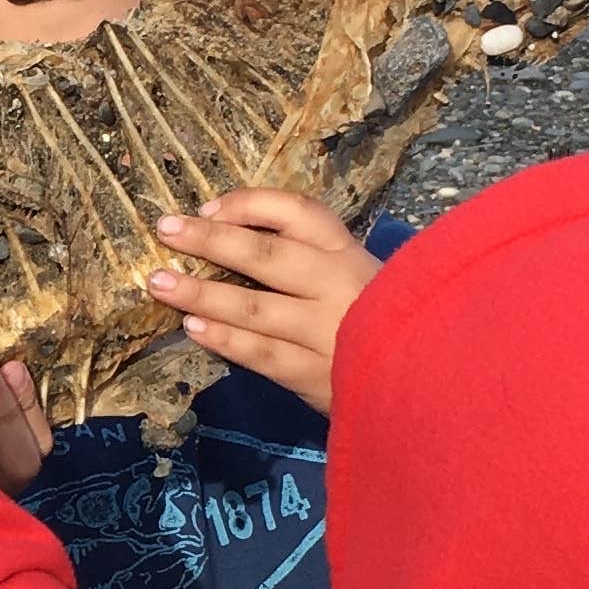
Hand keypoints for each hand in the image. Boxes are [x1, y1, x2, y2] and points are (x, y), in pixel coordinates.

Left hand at [147, 189, 382, 413]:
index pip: (300, 212)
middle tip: (165, 228)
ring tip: (159, 283)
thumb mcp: (357, 278)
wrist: (428, 383)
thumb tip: (231, 231)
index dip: (249, 205)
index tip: (207, 206)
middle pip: (267, 255)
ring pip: (255, 307)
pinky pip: (262, 353)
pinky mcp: (317, 375)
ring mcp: (328, 332)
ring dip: (202, 294)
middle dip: (211, 239)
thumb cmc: (379, 323)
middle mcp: (339, 286)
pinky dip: (226, 340)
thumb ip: (310, 258)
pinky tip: (194, 329)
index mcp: (349, 254)